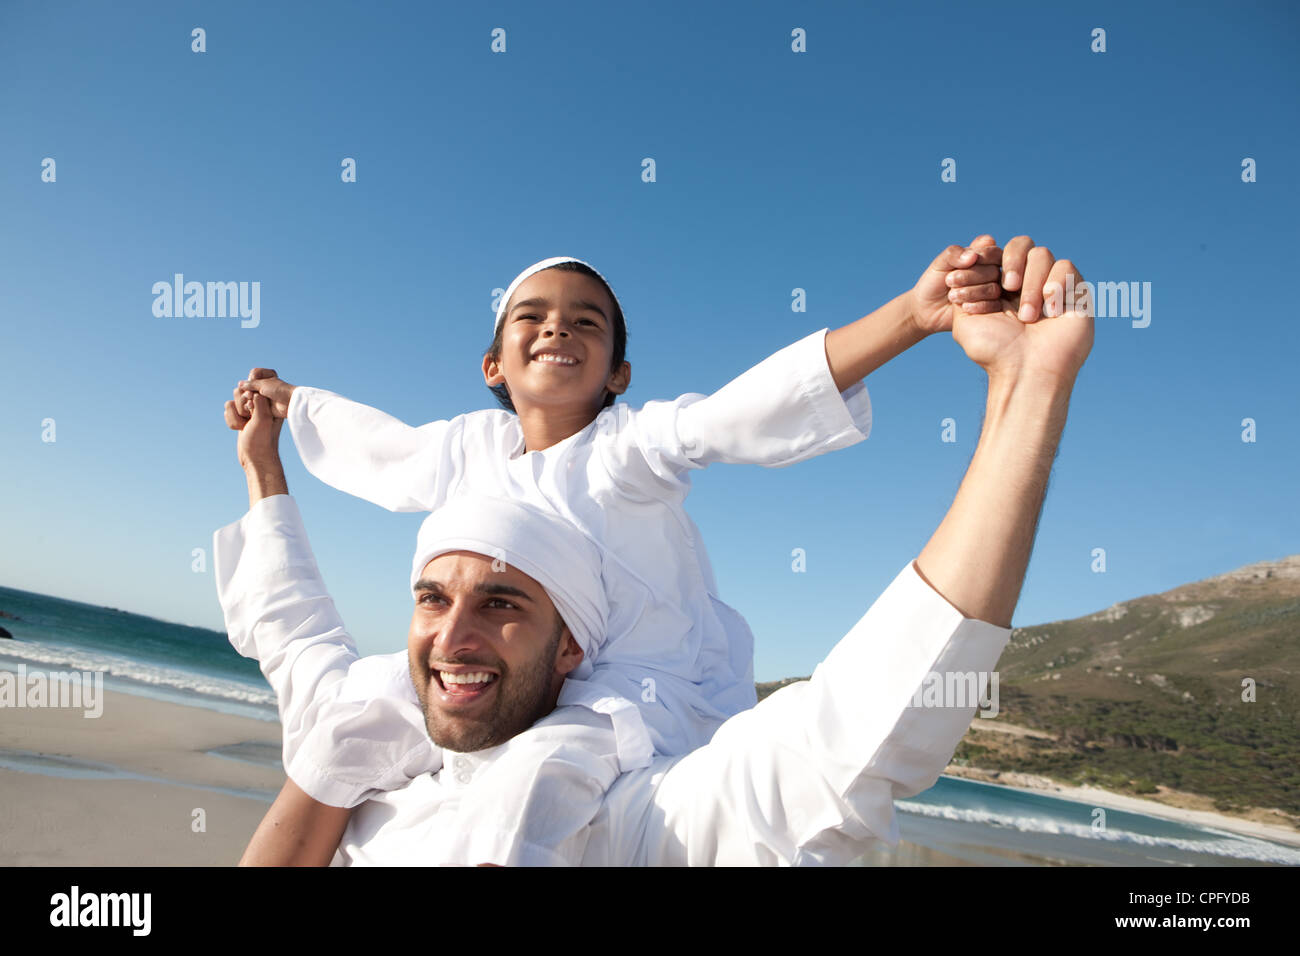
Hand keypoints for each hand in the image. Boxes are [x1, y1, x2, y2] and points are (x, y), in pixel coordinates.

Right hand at [226, 390, 283, 470]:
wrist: (256, 459)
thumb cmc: (263, 440)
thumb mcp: (264, 419)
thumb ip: (258, 402)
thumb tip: (250, 390)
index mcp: (269, 402)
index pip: (252, 386)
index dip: (249, 395)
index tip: (252, 408)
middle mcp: (258, 404)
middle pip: (239, 392)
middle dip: (241, 407)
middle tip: (249, 418)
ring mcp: (248, 411)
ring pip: (231, 402)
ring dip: (235, 416)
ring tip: (245, 426)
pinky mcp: (240, 418)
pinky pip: (227, 411)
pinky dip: (231, 421)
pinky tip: (240, 429)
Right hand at [233, 367, 295, 419]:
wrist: (289, 403)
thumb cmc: (279, 390)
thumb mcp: (263, 384)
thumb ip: (251, 384)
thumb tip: (239, 384)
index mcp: (267, 376)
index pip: (253, 374)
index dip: (252, 378)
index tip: (254, 381)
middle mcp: (265, 385)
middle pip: (249, 386)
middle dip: (248, 390)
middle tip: (250, 395)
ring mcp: (263, 395)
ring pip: (249, 395)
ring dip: (248, 398)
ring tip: (251, 400)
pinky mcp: (263, 406)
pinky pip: (252, 405)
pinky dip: (250, 405)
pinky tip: (251, 406)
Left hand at [908, 235, 1004, 335]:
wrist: (927, 309)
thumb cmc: (934, 282)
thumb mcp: (939, 264)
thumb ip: (954, 254)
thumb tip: (973, 256)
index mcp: (982, 256)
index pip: (993, 252)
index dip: (980, 257)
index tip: (957, 266)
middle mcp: (991, 272)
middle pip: (994, 271)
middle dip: (970, 276)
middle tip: (949, 281)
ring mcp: (992, 290)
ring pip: (994, 289)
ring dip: (971, 292)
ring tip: (951, 295)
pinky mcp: (990, 308)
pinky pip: (994, 306)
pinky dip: (978, 305)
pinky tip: (963, 307)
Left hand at [951, 241, 1093, 383]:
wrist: (1028, 372)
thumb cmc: (995, 352)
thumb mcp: (965, 323)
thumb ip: (962, 294)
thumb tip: (964, 266)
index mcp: (1001, 288)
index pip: (996, 253)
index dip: (988, 256)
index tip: (987, 275)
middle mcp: (1027, 283)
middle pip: (1022, 245)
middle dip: (1012, 260)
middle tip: (1007, 287)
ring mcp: (1052, 286)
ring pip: (1043, 255)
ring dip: (1032, 283)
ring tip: (1028, 316)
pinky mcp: (1075, 291)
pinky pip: (1066, 267)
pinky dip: (1056, 285)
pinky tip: (1050, 312)